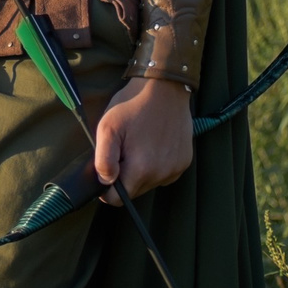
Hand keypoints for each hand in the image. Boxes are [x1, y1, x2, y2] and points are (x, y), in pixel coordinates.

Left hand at [91, 77, 195, 199]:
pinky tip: (152, 144)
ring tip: (138, 144)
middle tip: (122, 151)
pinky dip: (156, 165)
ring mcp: (176, 168)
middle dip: (124, 177)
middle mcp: (162, 174)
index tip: (105, 172)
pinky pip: (164, 174)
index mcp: (142, 169)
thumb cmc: (133, 105)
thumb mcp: (108, 127)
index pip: (118, 199)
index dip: (107, 189)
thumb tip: (105, 182)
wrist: (165, 87)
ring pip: (150, 183)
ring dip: (140, 171)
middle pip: (135, 191)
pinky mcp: (184, 161)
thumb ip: (103, 160)